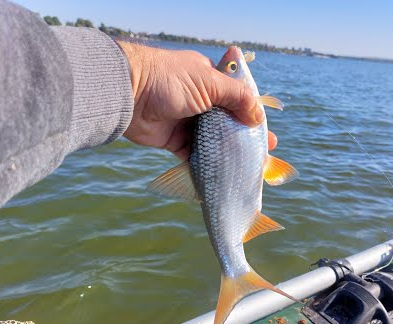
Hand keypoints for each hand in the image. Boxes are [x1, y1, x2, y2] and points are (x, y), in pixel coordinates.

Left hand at [116, 41, 277, 158]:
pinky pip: (195, 155)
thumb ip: (237, 98)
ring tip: (250, 164)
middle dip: (246, 135)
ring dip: (231, 151)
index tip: (265, 126)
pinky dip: (208, 164)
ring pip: (215, 140)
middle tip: (265, 150)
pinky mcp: (175, 141)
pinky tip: (225, 174)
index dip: (252, 111)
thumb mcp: (210, 82)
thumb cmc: (170, 80)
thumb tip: (259, 117)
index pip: (237, 96)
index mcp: (209, 80)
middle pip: (229, 121)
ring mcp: (187, 121)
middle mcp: (200, 100)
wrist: (127, 94)